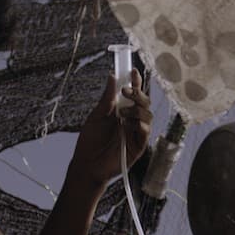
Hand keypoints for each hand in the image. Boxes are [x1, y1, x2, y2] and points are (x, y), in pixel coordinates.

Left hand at [68, 69, 151, 191]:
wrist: (87, 164)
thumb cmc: (90, 141)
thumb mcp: (96, 116)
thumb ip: (107, 99)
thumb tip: (112, 77)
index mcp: (122, 111)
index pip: (134, 94)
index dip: (136, 82)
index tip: (132, 71)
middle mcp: (132, 120)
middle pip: (144, 102)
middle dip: (138, 93)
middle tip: (126, 91)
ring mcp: (136, 133)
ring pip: (148, 115)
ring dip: (136, 110)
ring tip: (121, 114)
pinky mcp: (139, 146)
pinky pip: (146, 131)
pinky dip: (138, 124)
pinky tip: (127, 124)